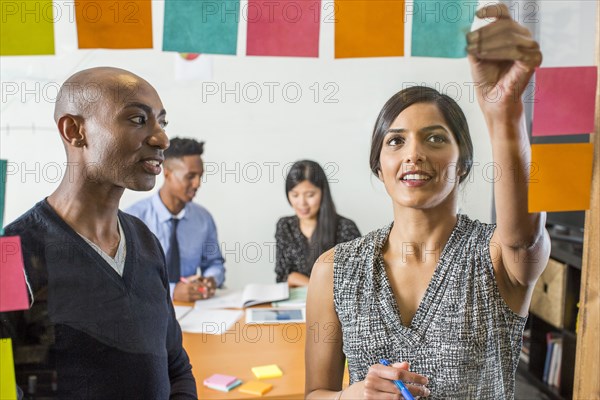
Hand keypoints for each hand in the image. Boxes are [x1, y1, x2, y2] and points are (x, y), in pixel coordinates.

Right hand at [173, 275, 215, 301]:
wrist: (173, 294)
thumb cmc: (180, 286)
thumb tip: (199, 276)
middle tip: (212, 290)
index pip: (198, 285)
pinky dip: (202, 298)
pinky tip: (206, 297)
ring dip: (206, 295)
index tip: (210, 284)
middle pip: (200, 291)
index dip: (204, 285)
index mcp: (188, 285)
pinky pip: (197, 300)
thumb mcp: (185, 280)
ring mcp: (189, 296)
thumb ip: (192, 278)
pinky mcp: (189, 301)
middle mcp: (188, 291)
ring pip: (199, 296)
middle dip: (207, 291)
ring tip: (211, 294)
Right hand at [363, 361, 429, 398]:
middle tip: (426, 391)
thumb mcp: (384, 371)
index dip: (413, 377)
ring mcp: (370, 394)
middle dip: (416, 390)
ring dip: (409, 398)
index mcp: (375, 369)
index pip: (398, 373)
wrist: (359, 393)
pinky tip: (406, 399)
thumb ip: (396, 367)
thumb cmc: (377, 380)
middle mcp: (371, 381)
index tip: (425, 380)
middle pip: (399, 388)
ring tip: (417, 396)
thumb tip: (407, 365)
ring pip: (397, 399)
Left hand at [466, 4, 541, 119]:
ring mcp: (531, 49)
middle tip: (469, 41)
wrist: (492, 100)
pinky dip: (496, 52)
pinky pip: (515, 50)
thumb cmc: (486, 79)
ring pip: (510, 36)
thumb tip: (467, 28)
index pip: (504, 13)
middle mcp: (524, 38)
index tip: (477, 15)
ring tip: (474, 51)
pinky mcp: (532, 61)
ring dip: (488, 43)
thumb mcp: (476, 55)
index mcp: (511, 33)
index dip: (492, 10)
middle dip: (484, 32)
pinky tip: (483, 55)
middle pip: (506, 24)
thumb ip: (474, 40)